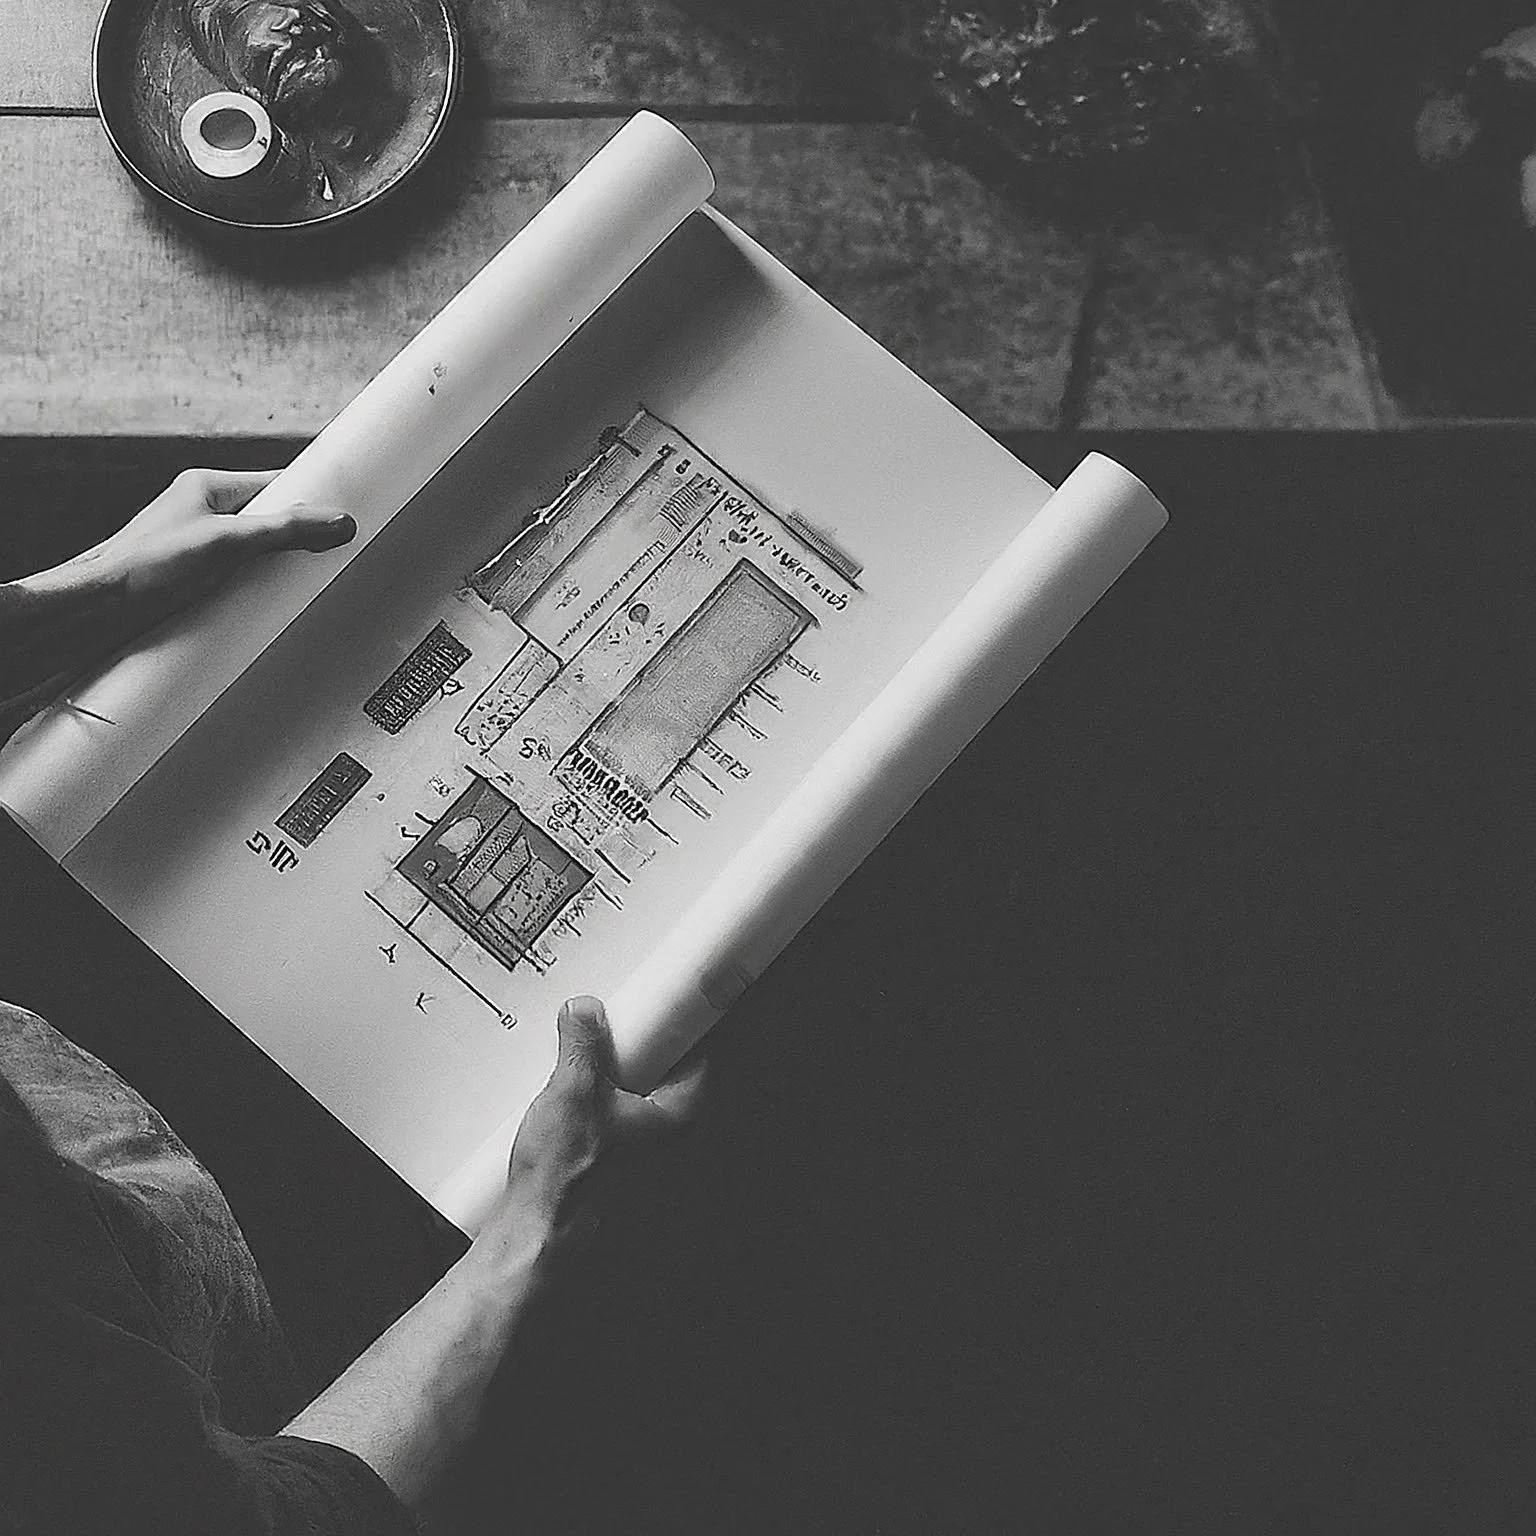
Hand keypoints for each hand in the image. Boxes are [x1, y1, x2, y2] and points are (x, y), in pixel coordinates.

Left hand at [1, 467, 355, 740]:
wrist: (97, 608)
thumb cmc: (144, 567)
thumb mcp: (227, 542)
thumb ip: (285, 530)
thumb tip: (338, 521)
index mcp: (210, 487)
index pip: (279, 482)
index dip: (313, 496)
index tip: (347, 508)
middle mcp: (205, 511)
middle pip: (273, 518)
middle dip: (300, 537)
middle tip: (329, 555)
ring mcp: (201, 544)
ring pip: (259, 549)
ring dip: (280, 567)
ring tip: (304, 583)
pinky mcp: (197, 576)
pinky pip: (244, 574)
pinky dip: (260, 587)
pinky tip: (270, 603)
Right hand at [478, 996, 705, 1267]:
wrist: (537, 1228)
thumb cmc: (568, 1177)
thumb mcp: (573, 1089)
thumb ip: (582, 1042)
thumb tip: (585, 1012)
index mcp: (679, 1113)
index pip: (702, 1049)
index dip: (686, 1019)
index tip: (673, 993)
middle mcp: (668, 1130)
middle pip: (667, 1064)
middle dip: (641, 1039)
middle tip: (617, 1014)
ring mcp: (642, 1142)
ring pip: (638, 1085)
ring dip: (614, 1065)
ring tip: (584, 1046)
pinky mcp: (614, 1149)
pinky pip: (614, 1104)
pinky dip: (598, 1087)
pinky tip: (568, 1079)